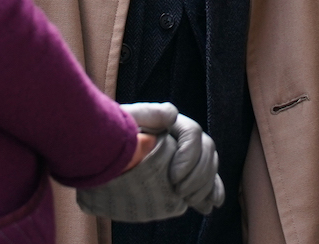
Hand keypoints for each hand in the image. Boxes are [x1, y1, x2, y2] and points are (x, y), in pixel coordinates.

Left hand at [78, 102, 222, 220]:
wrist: (106, 150)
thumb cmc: (114, 134)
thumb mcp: (126, 120)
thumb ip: (146, 114)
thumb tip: (172, 115)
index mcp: (171, 123)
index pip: (193, 133)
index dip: (189, 156)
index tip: (173, 177)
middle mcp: (183, 137)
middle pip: (207, 151)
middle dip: (199, 175)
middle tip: (180, 192)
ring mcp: (187, 155)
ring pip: (210, 165)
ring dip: (204, 185)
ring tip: (188, 200)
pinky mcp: (187, 173)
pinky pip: (208, 179)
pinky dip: (212, 191)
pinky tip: (210, 204)